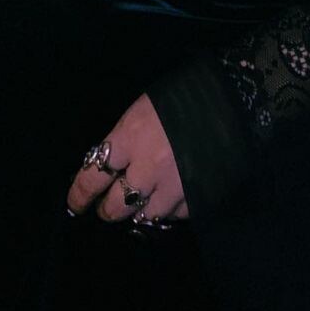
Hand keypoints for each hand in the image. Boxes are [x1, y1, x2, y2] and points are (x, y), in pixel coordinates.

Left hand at [65, 92, 189, 224]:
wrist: (235, 97)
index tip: (74, 203)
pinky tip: (168, 202)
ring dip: (139, 212)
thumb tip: (111, 162)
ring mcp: (175, 186)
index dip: (80, 193)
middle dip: (108, 209)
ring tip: (139, 206)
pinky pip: (176, 216)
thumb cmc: (183, 94)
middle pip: (117, 205)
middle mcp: (148, 168)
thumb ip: (125, 138)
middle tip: (107, 209)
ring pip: (147, 216)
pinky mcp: (199, 197)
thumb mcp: (143, 108)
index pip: (93, 175)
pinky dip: (169, 212)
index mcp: (129, 137)